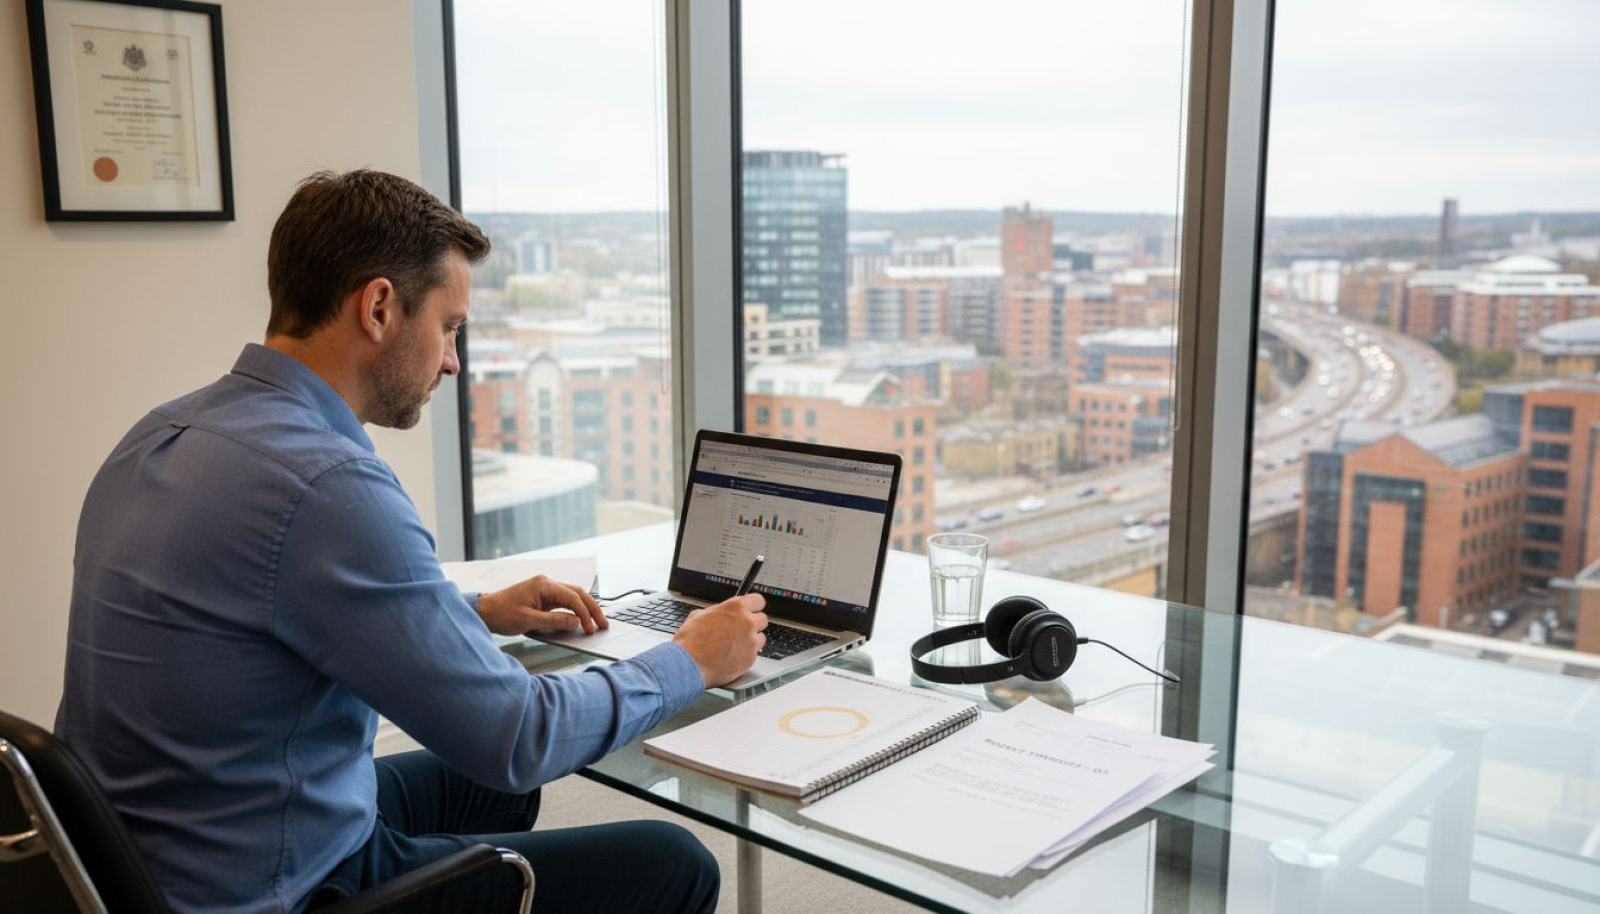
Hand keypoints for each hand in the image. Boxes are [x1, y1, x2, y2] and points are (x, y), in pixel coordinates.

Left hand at [477, 576, 606, 635]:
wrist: (484, 611)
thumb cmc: (502, 614)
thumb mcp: (529, 621)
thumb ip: (555, 621)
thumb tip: (576, 622)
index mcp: (544, 585)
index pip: (572, 598)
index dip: (584, 614)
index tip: (590, 628)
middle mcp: (547, 583)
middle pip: (577, 593)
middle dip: (592, 609)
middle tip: (603, 624)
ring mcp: (545, 589)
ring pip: (572, 596)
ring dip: (585, 608)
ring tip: (596, 622)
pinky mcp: (542, 597)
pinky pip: (564, 601)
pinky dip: (574, 609)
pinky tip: (580, 618)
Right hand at [673, 594, 765, 686]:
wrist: (688, 664)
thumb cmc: (690, 641)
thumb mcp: (700, 615)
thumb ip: (718, 612)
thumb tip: (720, 612)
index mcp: (736, 607)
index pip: (758, 600)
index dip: (753, 606)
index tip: (751, 610)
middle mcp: (747, 622)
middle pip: (763, 619)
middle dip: (753, 624)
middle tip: (740, 630)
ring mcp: (751, 641)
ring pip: (760, 638)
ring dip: (751, 640)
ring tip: (734, 646)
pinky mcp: (751, 659)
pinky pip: (754, 654)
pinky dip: (745, 655)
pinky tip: (731, 656)